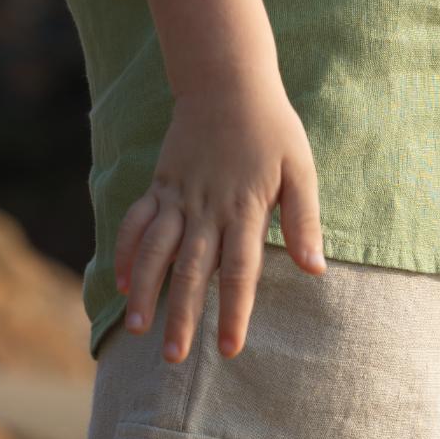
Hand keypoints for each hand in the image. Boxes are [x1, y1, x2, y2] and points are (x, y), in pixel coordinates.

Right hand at [114, 76, 323, 359]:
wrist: (227, 80)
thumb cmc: (273, 127)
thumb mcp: (301, 169)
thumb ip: (305, 221)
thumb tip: (317, 270)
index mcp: (245, 209)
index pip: (239, 272)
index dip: (233, 312)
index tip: (228, 349)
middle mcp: (207, 209)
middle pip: (191, 271)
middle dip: (181, 316)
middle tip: (173, 358)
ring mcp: (179, 197)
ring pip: (157, 252)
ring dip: (146, 291)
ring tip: (138, 329)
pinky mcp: (161, 185)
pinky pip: (138, 222)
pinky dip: (127, 252)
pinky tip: (123, 283)